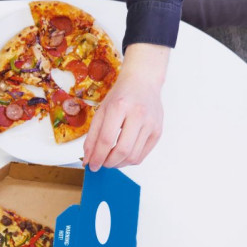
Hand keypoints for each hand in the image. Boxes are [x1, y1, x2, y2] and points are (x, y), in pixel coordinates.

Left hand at [83, 44, 169, 170]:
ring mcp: (151, 123)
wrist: (143, 82)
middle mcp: (138, 114)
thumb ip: (92, 137)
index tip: (91, 165)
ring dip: (118, 164)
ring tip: (110, 160)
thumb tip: (88, 159)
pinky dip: (129, 160)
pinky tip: (122, 155)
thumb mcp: (101, 112)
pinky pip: (142, 155)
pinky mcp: (158, 131)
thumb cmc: (120, 96)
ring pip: (133, 156)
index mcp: (120, 106)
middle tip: (100, 164)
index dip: (97, 157)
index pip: (106, 140)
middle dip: (108, 163)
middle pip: (122, 151)